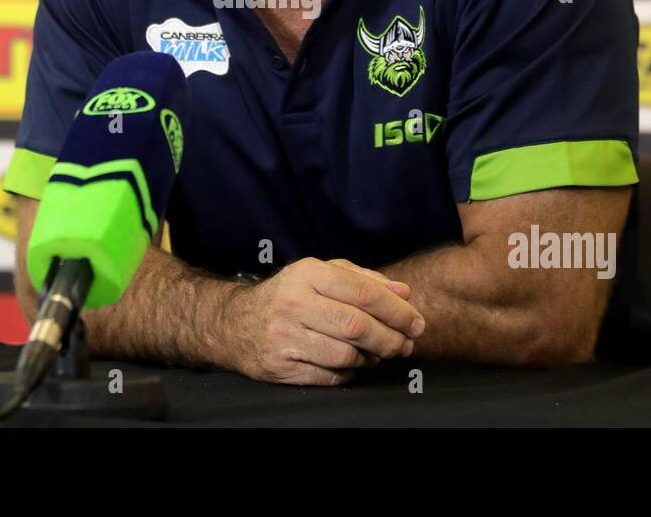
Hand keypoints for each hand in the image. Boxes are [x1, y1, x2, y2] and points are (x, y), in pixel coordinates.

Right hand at [222, 257, 424, 385]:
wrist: (234, 324)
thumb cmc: (288, 296)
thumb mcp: (320, 275)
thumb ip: (363, 280)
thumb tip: (404, 292)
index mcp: (307, 274)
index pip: (363, 292)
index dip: (396, 310)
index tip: (416, 321)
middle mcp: (294, 304)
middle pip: (357, 326)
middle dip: (391, 338)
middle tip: (407, 343)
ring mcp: (285, 337)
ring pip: (346, 354)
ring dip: (373, 358)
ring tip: (381, 353)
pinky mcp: (281, 366)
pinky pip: (330, 375)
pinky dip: (351, 372)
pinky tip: (356, 363)